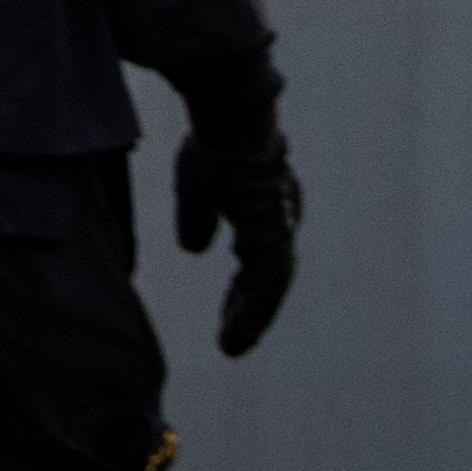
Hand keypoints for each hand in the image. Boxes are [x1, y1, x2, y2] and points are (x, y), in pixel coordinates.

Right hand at [171, 92, 304, 357]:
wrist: (233, 124)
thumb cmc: (214, 144)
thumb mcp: (197, 186)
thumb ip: (198, 218)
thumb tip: (193, 249)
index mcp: (265, 210)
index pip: (258, 258)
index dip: (244, 288)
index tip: (228, 310)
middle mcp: (278, 223)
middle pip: (267, 277)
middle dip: (248, 308)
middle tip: (233, 337)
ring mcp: (278, 232)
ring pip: (269, 289)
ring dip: (250, 319)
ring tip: (230, 347)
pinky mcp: (272, 239)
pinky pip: (265, 289)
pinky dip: (251, 314)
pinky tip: (234, 333)